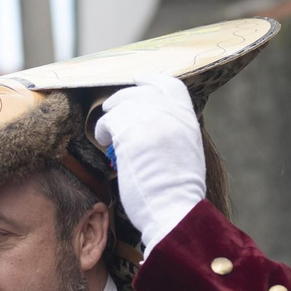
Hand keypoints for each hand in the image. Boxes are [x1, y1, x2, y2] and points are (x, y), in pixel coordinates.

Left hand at [93, 73, 204, 254]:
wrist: (174, 210)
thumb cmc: (177, 194)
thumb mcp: (186, 152)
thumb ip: (173, 131)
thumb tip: (151, 126)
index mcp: (187, 118)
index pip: (170, 84)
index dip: (150, 80)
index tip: (137, 80)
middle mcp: (170, 113)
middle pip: (141, 91)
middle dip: (123, 98)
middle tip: (113, 111)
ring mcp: (150, 120)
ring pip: (121, 103)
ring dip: (112, 117)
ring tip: (109, 134)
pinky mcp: (129, 132)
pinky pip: (108, 120)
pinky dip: (103, 130)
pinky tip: (105, 142)